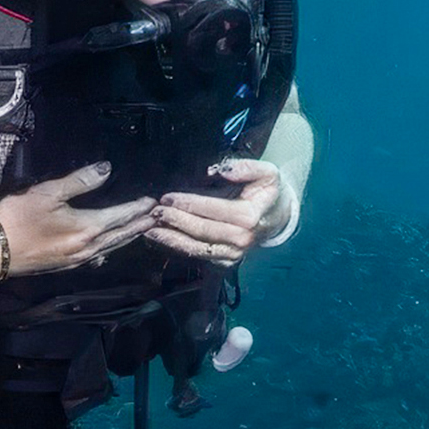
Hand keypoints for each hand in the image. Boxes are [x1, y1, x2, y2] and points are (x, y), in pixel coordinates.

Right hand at [0, 162, 155, 275]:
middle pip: (121, 235)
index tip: (153, 201)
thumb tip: (106, 169)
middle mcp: (88, 248)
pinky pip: (97, 257)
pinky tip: (109, 249)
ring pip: (111, 248)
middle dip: (140, 225)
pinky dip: (110, 249)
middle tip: (156, 217)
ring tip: (140, 230)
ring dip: (127, 238)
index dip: (138, 208)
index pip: (121, 216)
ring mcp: (77, 260)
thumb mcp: (49, 192)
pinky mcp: (66, 265)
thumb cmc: (18, 218)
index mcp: (87, 228)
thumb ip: (81, 181)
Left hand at [145, 158, 294, 267]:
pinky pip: (199, 255)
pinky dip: (179, 248)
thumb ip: (247, 167)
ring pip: (198, 248)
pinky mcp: (227, 261)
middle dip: (176, 221)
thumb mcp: (267, 173)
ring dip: (172, 240)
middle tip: (154, 213)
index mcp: (250, 216)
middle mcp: (242, 238)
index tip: (168, 198)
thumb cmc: (269, 192)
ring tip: (150, 231)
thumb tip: (220, 169)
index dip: (189, 204)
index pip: (213, 210)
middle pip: (202, 230)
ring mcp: (234, 253)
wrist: (278, 218)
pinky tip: (163, 240)